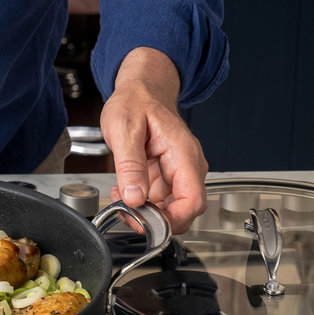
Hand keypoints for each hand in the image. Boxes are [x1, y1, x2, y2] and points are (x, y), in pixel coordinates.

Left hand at [99, 47, 208, 233]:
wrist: (140, 90)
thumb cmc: (136, 102)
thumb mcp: (125, 130)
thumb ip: (130, 165)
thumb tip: (135, 197)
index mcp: (184, 154)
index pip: (193, 200)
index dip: (173, 220)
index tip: (148, 224)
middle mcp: (186, 166)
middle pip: (183, 210)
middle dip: (155, 220)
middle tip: (127, 213)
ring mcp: (176, 173)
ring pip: (168, 208)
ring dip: (144, 211)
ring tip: (120, 197)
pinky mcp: (165, 176)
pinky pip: (157, 199)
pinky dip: (140, 202)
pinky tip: (124, 191)